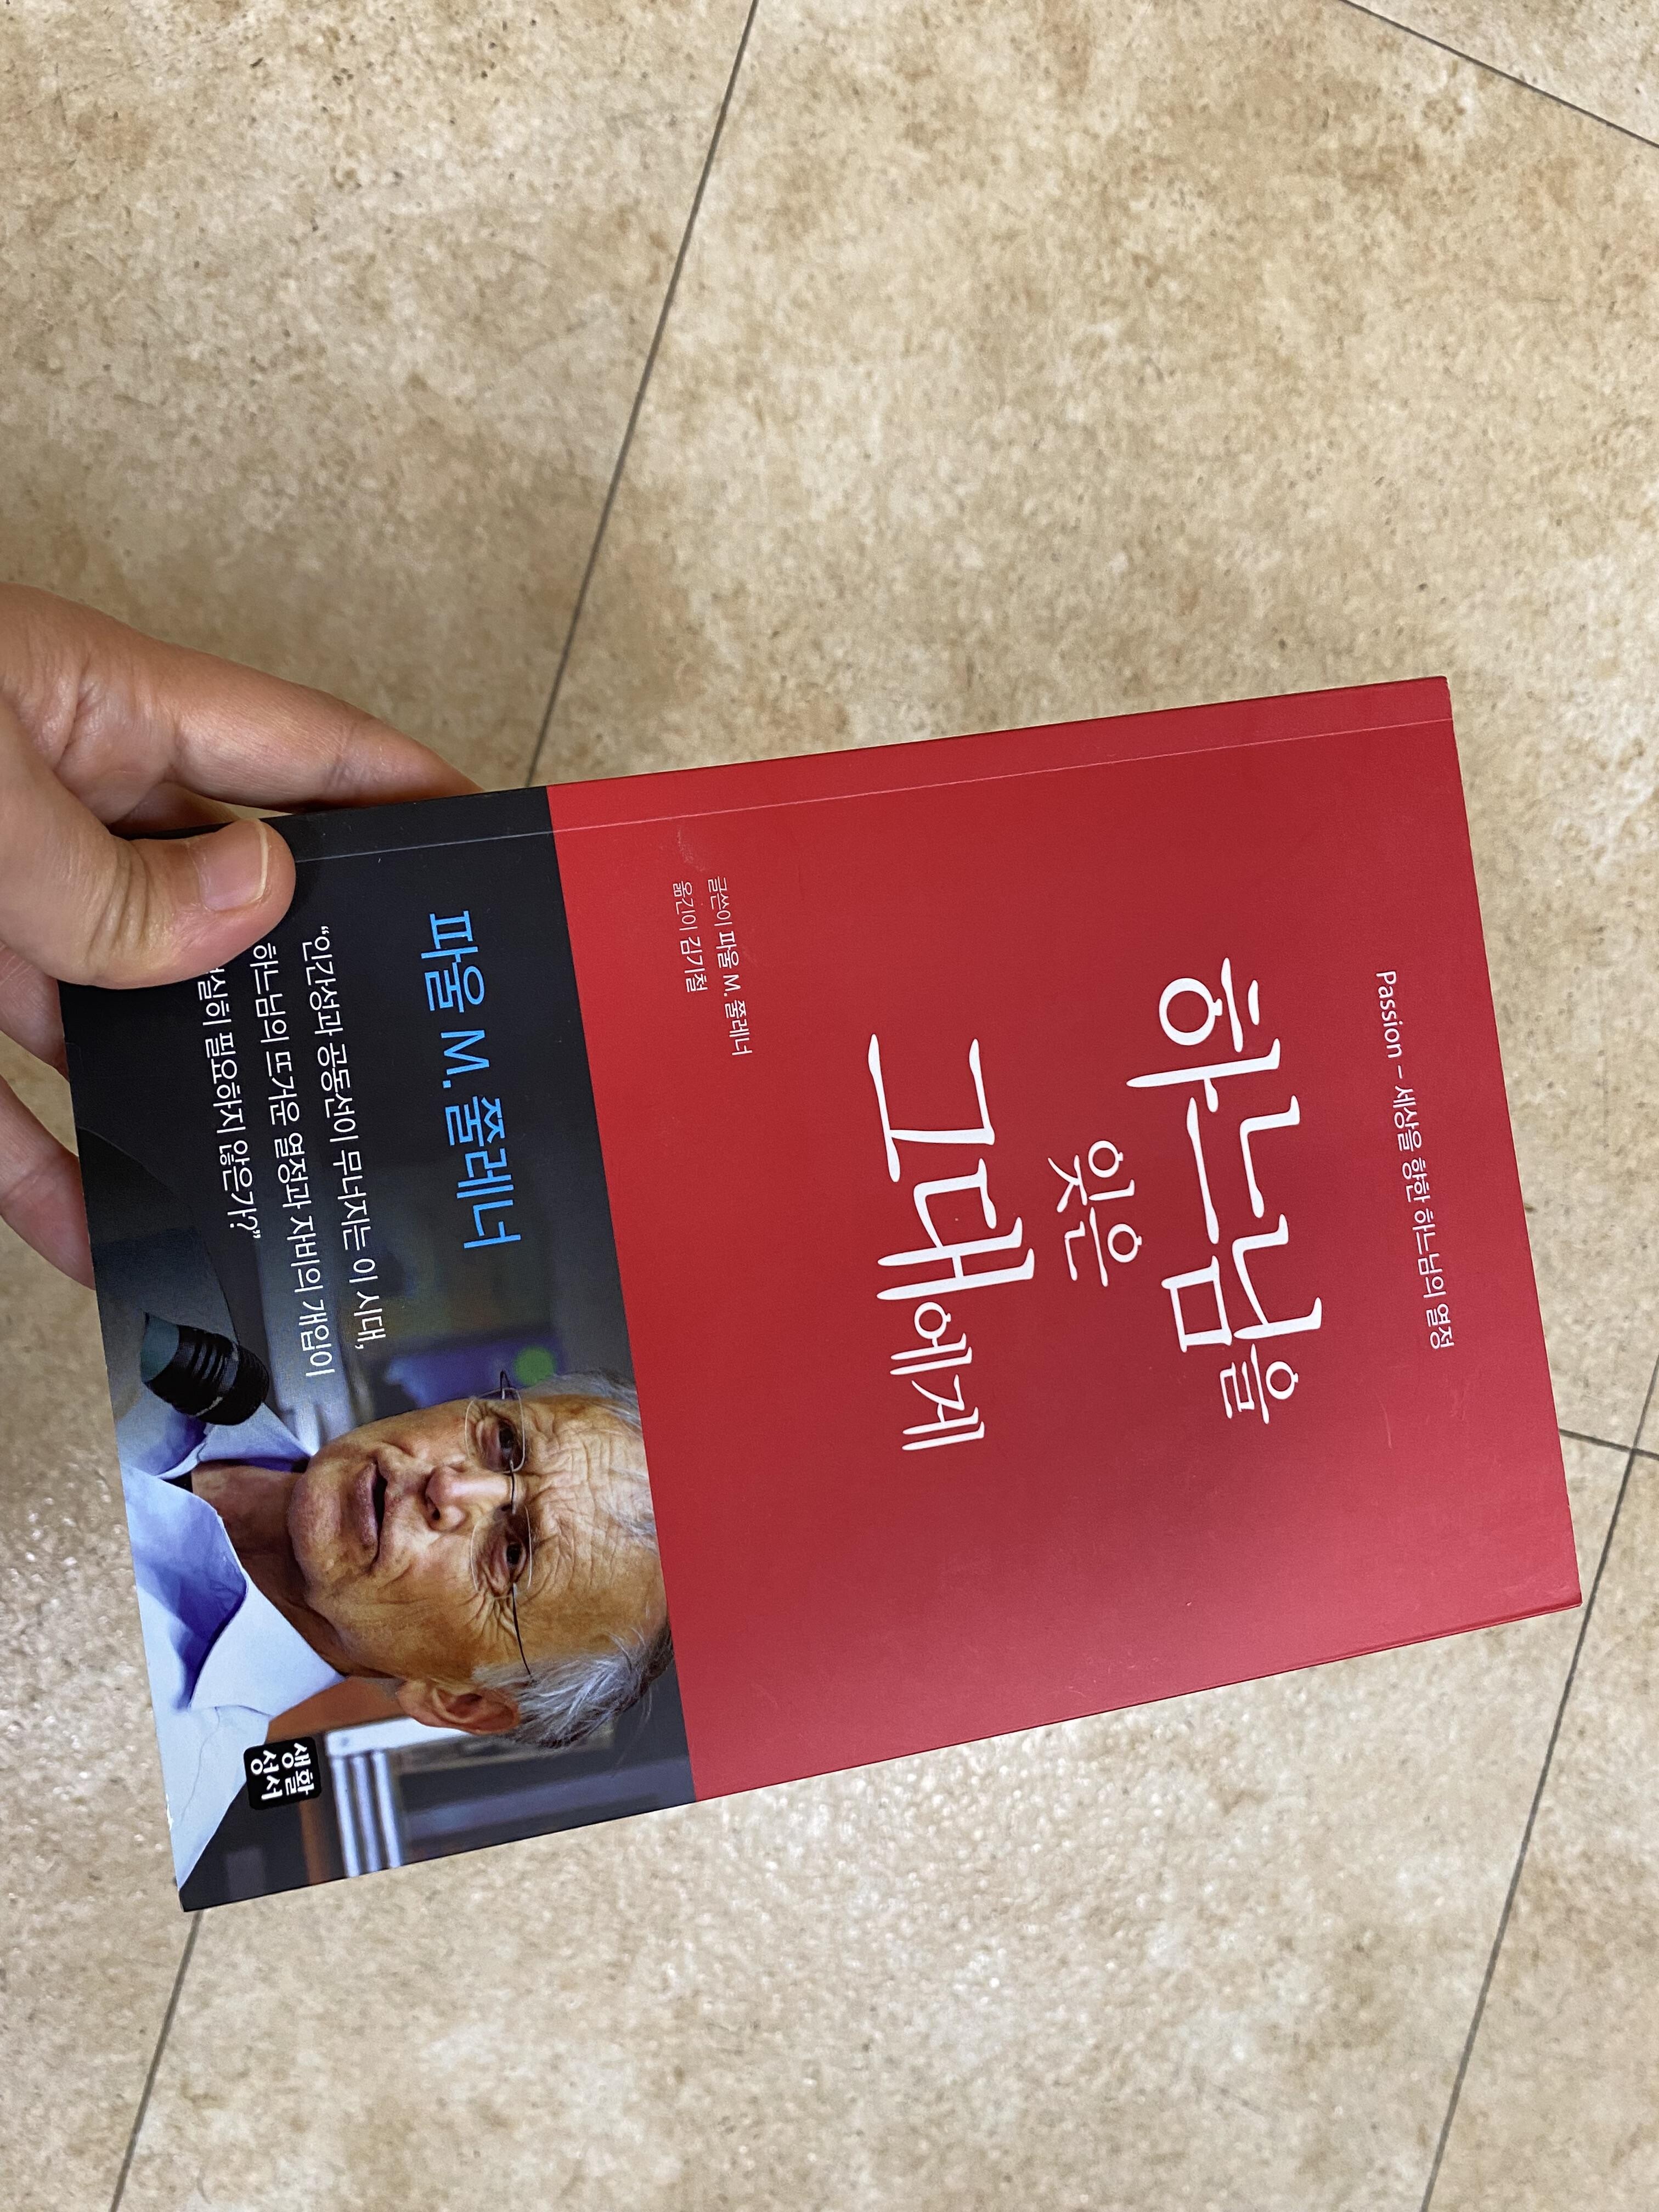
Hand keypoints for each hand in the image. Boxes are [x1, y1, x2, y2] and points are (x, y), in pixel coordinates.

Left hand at [0, 587, 476, 1285]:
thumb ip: (115, 868)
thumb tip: (261, 899)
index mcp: (102, 707)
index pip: (306, 752)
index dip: (415, 800)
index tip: (506, 869)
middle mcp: (61, 806)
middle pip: (232, 903)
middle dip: (323, 985)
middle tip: (425, 1076)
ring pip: (125, 1020)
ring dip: (193, 1107)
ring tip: (292, 1191)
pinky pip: (0, 1100)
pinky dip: (49, 1173)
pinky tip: (110, 1246)